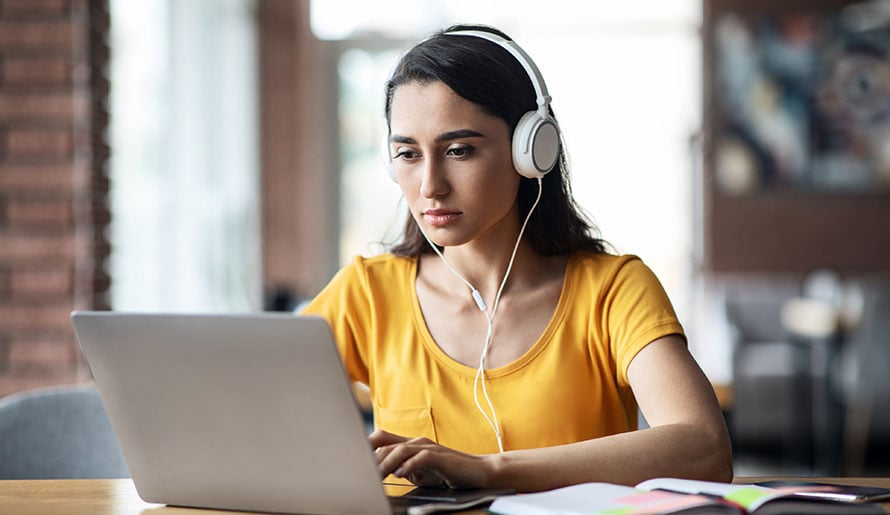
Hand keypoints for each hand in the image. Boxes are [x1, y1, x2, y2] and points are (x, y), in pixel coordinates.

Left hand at [369, 429, 491, 488]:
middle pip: (386, 445)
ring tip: (377, 476)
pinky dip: (409, 465)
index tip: (352, 459)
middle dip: (372, 460)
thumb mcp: (420, 471)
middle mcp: (417, 442)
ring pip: (400, 450)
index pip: (381, 438)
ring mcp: (429, 448)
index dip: (365, 445)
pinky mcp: (440, 457)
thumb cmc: (447, 471)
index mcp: (410, 444)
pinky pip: (421, 458)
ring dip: (387, 464)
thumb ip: (403, 468)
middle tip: (361, 474)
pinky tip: (401, 474)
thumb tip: (384, 474)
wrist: (478, 471)